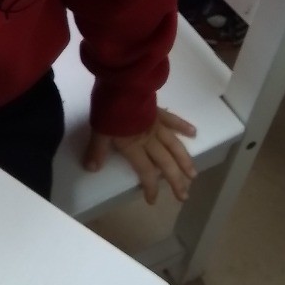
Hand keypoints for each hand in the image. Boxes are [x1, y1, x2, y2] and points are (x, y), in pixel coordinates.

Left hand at [82, 107, 196, 203]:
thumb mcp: (99, 131)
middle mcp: (150, 140)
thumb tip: (91, 169)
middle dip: (175, 181)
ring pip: (175, 147)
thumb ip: (97, 151)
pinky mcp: (159, 112)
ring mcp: (157, 125)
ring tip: (193, 174)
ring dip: (185, 161)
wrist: (122, 84)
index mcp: (135, 147)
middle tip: (184, 196)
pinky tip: (193, 133)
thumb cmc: (109, 109)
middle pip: (166, 164)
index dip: (151, 187)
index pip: (146, 172)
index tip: (153, 200)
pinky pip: (174, 121)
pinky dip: (183, 127)